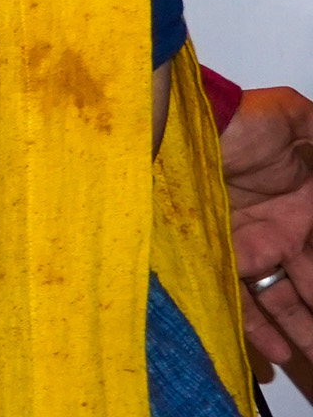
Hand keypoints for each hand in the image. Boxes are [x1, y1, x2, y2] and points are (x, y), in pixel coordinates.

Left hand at [221, 85, 312, 385]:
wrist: (173, 124)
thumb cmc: (234, 118)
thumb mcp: (294, 118)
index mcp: (300, 207)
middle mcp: (274, 232)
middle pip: (307, 286)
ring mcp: (243, 246)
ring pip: (278, 301)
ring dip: (299, 332)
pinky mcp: (211, 257)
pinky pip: (237, 299)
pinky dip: (257, 329)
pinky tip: (278, 356)